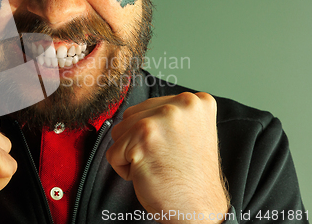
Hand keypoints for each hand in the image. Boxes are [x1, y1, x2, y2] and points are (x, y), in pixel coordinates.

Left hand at [106, 92, 228, 222]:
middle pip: (131, 116)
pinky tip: (149, 174)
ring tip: (157, 165)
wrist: (198, 210)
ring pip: (119, 132)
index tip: (173, 149)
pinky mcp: (142, 139)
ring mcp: (160, 120)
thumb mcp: (190, 132)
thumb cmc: (190, 177)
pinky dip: (124, 169)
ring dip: (131, 152)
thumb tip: (135, 111)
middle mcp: (179, 105)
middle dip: (139, 141)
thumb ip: (168, 115)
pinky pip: (113, 153)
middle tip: (165, 159)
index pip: (148, 107)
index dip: (153, 134)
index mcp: (195, 102)